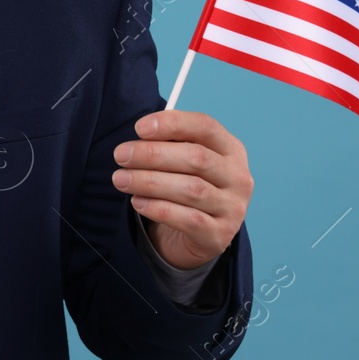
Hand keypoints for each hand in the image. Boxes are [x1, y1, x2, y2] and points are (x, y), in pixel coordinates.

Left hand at [112, 109, 251, 269]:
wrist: (197, 234)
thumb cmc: (186, 185)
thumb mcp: (182, 161)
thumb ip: (168, 144)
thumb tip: (142, 136)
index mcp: (230, 149)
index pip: (205, 127)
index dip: (172, 124)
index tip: (139, 128)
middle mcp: (238, 177)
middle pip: (196, 158)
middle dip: (152, 154)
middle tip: (121, 155)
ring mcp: (233, 208)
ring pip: (191, 189)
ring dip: (149, 182)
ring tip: (121, 179)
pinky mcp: (219, 235)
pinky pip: (188, 219)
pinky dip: (158, 208)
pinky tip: (137, 202)